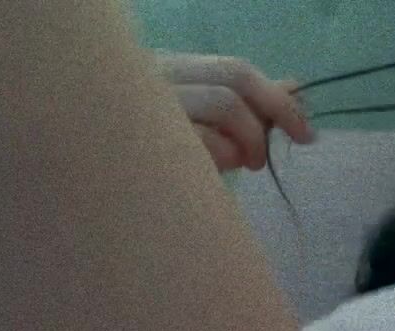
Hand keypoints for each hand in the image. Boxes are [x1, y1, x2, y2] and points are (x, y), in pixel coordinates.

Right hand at [154, 51, 317, 171]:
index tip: (305, 133)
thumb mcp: (195, 127)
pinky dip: (220, 158)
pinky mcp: (144, 135)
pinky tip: (206, 176)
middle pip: (236, 79)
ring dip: (246, 142)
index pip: (236, 71)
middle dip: (272, 115)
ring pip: (225, 103)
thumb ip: (240, 105)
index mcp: (167, 70)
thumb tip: (290, 87)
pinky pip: (203, 139)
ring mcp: (149, 100)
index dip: (278, 99)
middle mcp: (157, 75)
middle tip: (267, 159)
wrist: (88, 197)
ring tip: (237, 168)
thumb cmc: (145, 162)